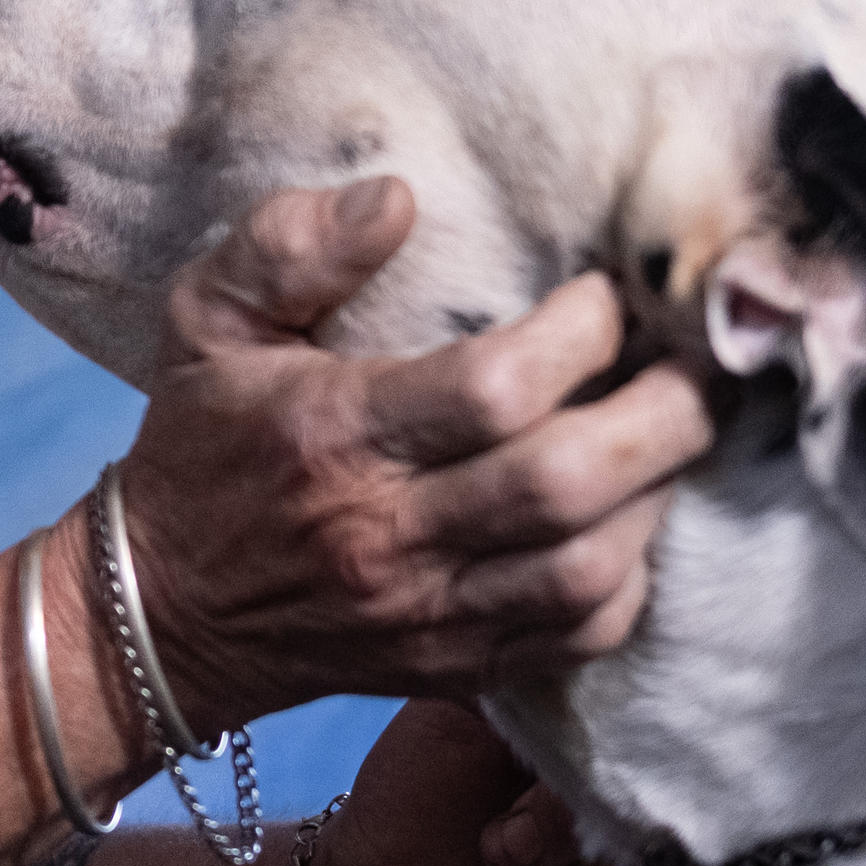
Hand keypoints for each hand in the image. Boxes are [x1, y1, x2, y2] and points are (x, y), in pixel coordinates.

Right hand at [116, 178, 711, 721]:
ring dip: (658, 494)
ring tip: (681, 428)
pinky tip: (634, 515)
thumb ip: (287, 247)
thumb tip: (397, 198)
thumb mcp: (205, 320)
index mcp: (333, 436)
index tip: (608, 290)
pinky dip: (630, 576)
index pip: (493, 389)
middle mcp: (387, 536)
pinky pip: (579, 636)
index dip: (581, 333)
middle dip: (662, 413)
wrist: (162, 609)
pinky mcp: (457, 667)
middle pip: (563, 483)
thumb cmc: (203, 444)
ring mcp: (428, 614)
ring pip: (587, 570)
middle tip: (703, 358)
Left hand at [280, 703, 688, 865]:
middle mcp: (677, 828)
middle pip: (672, 814)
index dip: (601, 751)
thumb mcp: (476, 711)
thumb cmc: (423, 792)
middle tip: (495, 835)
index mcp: (645, 752)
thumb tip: (611, 654)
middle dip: (563, 821)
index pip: (677, 736)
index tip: (518, 765)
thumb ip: (552, 680)